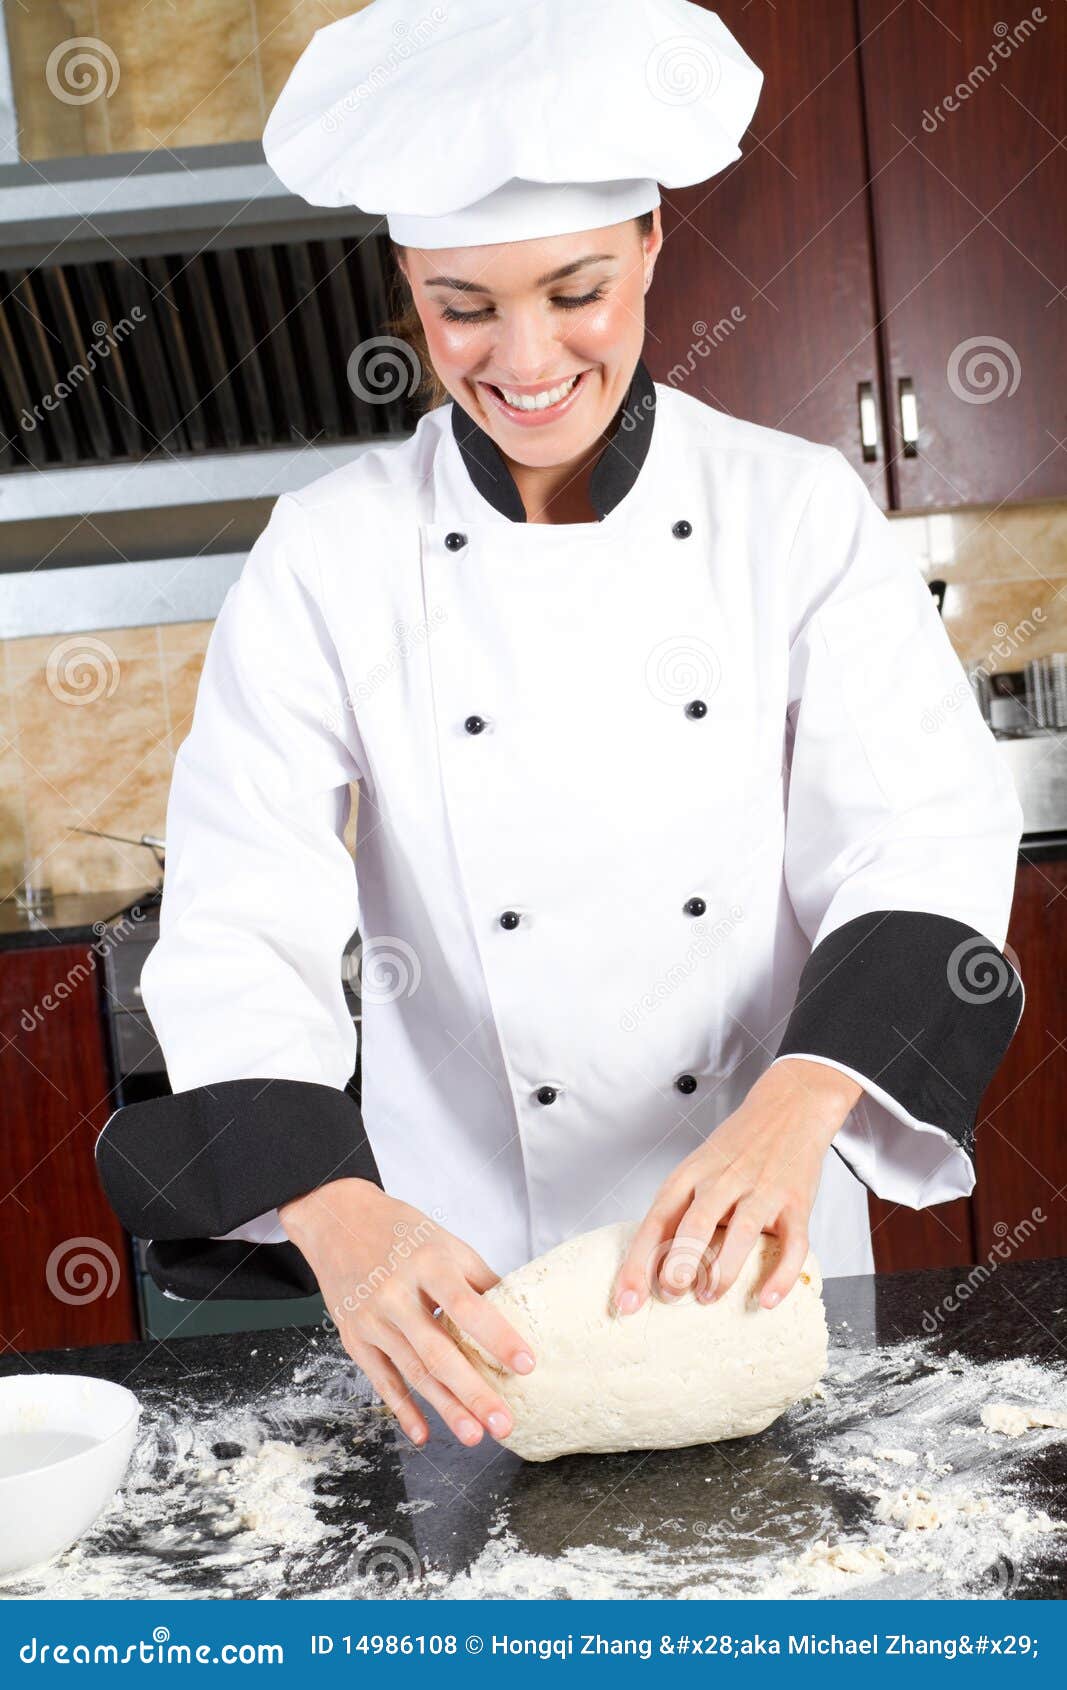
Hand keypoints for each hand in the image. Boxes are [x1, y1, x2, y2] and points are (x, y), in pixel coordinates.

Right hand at [278, 1179, 535, 1449]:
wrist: (337, 1219)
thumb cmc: (400, 1231)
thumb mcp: (444, 1241)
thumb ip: (478, 1279)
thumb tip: (519, 1316)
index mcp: (427, 1263)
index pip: (467, 1307)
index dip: (498, 1337)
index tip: (527, 1365)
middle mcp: (396, 1294)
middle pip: (438, 1351)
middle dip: (473, 1392)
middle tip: (504, 1423)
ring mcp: (371, 1319)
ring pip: (413, 1372)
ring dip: (445, 1408)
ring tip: (474, 1435)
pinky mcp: (354, 1337)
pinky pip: (381, 1380)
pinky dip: (402, 1409)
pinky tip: (424, 1434)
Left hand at [612, 1058, 861, 1314]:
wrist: (789, 1107)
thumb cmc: (737, 1146)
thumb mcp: (698, 1167)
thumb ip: (680, 1209)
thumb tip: (653, 1266)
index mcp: (691, 1174)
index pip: (657, 1221)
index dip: (638, 1264)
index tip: (626, 1301)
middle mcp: (723, 1180)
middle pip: (695, 1225)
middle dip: (678, 1266)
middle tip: (670, 1294)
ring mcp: (762, 1190)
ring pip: (742, 1234)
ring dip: (723, 1272)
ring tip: (709, 1295)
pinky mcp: (796, 1202)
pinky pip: (793, 1244)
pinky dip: (780, 1276)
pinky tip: (767, 1299)